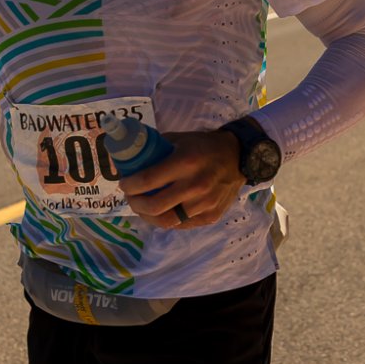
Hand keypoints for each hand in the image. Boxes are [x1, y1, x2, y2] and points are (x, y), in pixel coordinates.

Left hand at [117, 129, 243, 229]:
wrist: (240, 157)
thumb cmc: (205, 146)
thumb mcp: (180, 139)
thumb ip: (158, 148)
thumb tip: (132, 156)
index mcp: (185, 163)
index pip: (147, 180)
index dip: (130, 185)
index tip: (124, 184)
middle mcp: (195, 186)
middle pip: (154, 206)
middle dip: (135, 203)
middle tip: (131, 197)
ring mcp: (204, 204)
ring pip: (167, 221)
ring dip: (148, 216)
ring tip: (143, 208)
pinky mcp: (211, 216)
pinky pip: (181, 224)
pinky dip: (167, 219)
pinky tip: (162, 212)